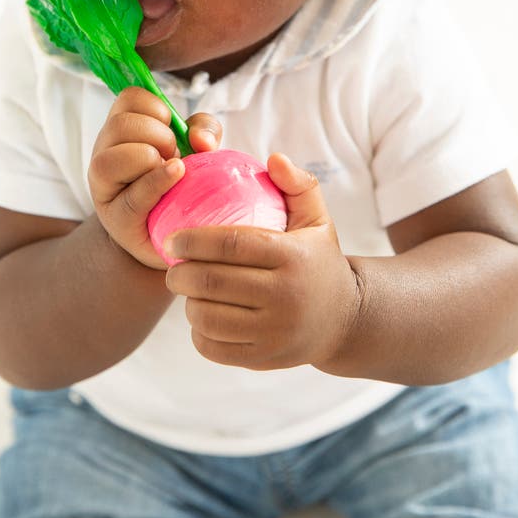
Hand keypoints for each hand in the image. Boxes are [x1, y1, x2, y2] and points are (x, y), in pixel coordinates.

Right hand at [88, 86, 222, 268]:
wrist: (175, 235)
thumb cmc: (181, 183)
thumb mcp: (196, 148)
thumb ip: (203, 130)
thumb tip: (200, 139)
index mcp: (121, 129)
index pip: (129, 97)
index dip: (157, 108)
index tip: (171, 129)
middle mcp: (104, 153)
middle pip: (121, 125)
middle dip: (158, 135)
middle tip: (174, 154)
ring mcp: (104, 188)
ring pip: (112, 159)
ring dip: (150, 158)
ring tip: (172, 171)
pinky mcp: (117, 219)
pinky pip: (134, 196)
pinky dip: (158, 182)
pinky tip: (177, 177)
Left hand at [164, 153, 360, 368]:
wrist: (345, 320)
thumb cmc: (318, 260)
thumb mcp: (317, 219)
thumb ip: (297, 184)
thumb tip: (272, 159)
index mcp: (293, 257)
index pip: (232, 245)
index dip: (193, 240)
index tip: (171, 238)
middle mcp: (286, 297)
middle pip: (212, 283)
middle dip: (180, 273)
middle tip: (173, 266)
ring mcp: (275, 333)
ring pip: (207, 318)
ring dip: (187, 303)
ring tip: (188, 291)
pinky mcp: (265, 359)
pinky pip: (213, 347)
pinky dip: (198, 332)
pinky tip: (202, 316)